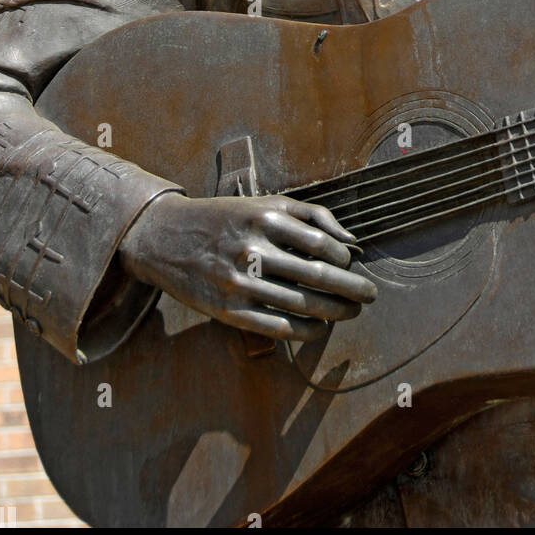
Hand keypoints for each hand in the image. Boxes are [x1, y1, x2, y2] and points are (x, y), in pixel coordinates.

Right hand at [119, 191, 375, 340]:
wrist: (164, 237)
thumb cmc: (224, 219)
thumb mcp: (263, 203)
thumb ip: (309, 214)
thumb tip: (350, 241)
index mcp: (265, 219)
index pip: (322, 244)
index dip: (345, 259)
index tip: (353, 264)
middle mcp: (253, 250)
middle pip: (317, 275)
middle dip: (352, 289)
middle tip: (370, 295)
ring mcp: (239, 283)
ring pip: (302, 304)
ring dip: (335, 312)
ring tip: (350, 312)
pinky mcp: (228, 311)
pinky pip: (277, 327)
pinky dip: (306, 331)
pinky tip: (320, 329)